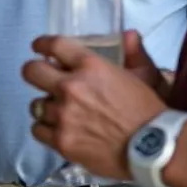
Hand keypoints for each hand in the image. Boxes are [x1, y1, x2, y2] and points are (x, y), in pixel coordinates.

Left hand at [21, 35, 165, 179]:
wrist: (155, 150)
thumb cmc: (149, 112)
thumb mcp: (143, 76)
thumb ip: (133, 53)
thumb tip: (129, 35)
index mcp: (90, 66)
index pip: (54, 44)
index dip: (42, 44)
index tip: (39, 48)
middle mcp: (71, 87)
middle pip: (31, 71)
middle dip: (35, 72)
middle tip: (42, 78)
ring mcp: (64, 115)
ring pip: (35, 104)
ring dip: (46, 106)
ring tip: (59, 112)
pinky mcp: (62, 141)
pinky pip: (38, 130)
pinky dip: (46, 129)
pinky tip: (59, 130)